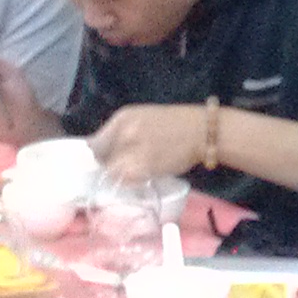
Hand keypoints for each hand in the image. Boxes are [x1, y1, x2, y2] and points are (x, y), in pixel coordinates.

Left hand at [89, 105, 211, 182]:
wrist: (203, 132)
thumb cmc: (175, 123)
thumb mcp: (143, 117)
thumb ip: (121, 131)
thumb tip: (103, 151)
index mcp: (122, 118)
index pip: (94, 143)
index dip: (99, 153)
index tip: (106, 158)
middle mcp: (124, 132)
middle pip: (101, 158)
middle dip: (108, 163)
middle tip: (122, 165)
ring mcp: (132, 151)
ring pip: (112, 171)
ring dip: (119, 174)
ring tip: (134, 170)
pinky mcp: (143, 168)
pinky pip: (127, 180)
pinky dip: (131, 180)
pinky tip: (143, 174)